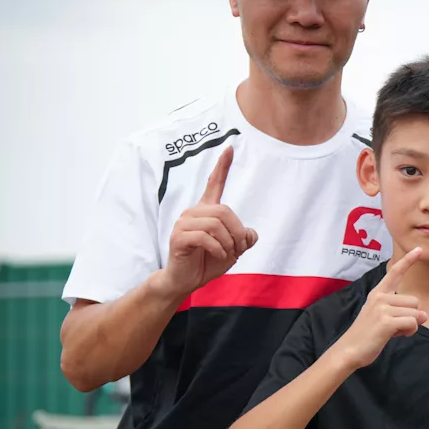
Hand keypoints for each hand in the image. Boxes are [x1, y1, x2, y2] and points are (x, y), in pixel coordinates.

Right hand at [160, 146, 257, 298]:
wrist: (185, 280)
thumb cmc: (208, 262)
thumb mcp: (233, 250)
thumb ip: (243, 239)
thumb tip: (250, 234)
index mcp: (207, 211)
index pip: (214, 183)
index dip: (222, 166)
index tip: (230, 147)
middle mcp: (193, 212)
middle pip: (224, 211)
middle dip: (238, 232)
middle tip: (239, 248)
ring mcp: (183, 224)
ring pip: (216, 224)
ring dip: (229, 242)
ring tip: (228, 253)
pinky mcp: (178, 237)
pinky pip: (205, 237)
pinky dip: (219, 249)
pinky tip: (220, 256)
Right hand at [333, 248, 427, 368]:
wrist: (349, 350)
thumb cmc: (368, 335)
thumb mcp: (383, 317)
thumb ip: (402, 312)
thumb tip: (425, 315)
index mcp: (378, 293)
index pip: (395, 273)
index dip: (408, 261)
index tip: (419, 249)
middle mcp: (380, 297)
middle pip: (414, 302)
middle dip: (410, 317)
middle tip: (393, 326)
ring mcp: (382, 308)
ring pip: (416, 314)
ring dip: (410, 326)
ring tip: (391, 331)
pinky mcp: (386, 321)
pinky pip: (412, 323)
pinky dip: (409, 332)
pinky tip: (395, 335)